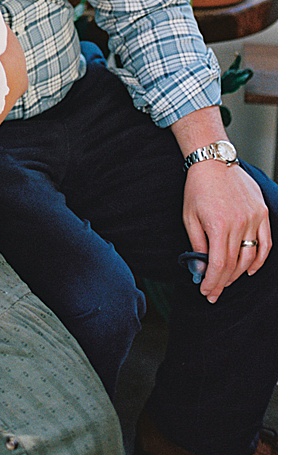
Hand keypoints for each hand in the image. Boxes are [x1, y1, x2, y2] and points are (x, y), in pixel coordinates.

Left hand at [183, 161, 271, 302]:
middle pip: (234, 264)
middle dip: (223, 281)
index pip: (218, 264)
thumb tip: (199, 270)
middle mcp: (240, 224)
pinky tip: (249, 269)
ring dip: (239, 273)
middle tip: (213, 291)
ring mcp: (254, 219)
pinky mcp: (263, 214)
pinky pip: (266, 243)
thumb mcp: (189, 217)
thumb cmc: (197, 189)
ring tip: (226, 281)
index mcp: (218, 225)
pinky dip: (259, 259)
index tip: (206, 291)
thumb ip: (196, 245)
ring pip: (251, 257)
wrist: (214, 162)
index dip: (212, 281)